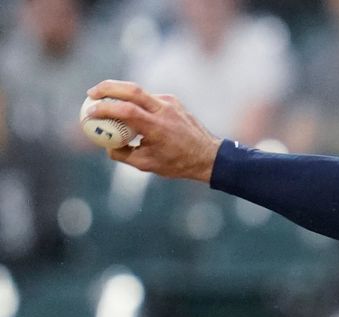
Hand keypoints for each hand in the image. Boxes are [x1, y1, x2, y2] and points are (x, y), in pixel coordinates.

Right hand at [85, 80, 221, 182]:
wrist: (208, 155)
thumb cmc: (177, 163)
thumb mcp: (146, 164)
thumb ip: (122, 154)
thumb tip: (105, 144)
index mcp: (157, 127)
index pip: (126, 110)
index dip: (105, 108)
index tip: (89, 112)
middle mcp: (164, 110)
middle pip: (131, 89)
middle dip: (107, 88)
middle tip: (90, 93)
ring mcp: (170, 103)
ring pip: (139, 91)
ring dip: (119, 91)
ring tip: (103, 98)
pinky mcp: (173, 100)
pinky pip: (148, 97)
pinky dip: (135, 100)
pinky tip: (128, 108)